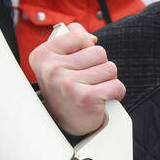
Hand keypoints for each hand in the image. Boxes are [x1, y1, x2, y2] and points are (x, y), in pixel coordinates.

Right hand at [31, 22, 124, 136]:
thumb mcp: (59, 62)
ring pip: (110, 68)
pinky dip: (116, 92)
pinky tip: (103, 98)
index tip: (78, 63)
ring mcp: (68, 84)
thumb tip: (90, 36)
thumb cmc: (65, 90)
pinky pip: (117, 85)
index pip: (78, 35)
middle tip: (87, 80)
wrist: (66, 124)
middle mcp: (52, 70)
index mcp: (43, 56)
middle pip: (99, 52)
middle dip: (99, 65)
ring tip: (93, 89)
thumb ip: (72, 42)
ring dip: (107, 79)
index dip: (86, 48)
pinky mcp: (86, 98)